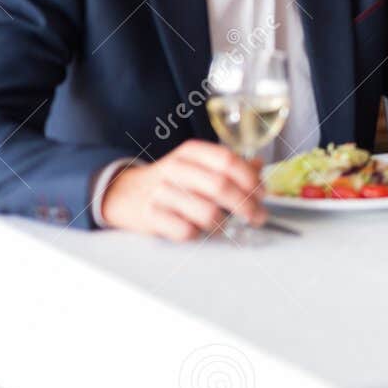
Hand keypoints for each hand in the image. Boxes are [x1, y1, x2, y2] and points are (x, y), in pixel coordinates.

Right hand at [101, 139, 264, 240]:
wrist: (124, 193)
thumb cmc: (171, 180)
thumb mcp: (197, 164)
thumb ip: (228, 165)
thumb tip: (260, 167)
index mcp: (191, 152)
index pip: (228, 161)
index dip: (251, 179)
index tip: (263, 193)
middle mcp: (176, 168)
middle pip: (221, 187)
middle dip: (246, 206)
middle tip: (258, 217)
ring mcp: (161, 192)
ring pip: (207, 213)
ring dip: (224, 224)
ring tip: (226, 225)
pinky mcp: (151, 217)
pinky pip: (186, 231)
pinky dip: (199, 235)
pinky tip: (200, 231)